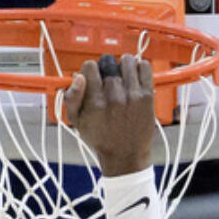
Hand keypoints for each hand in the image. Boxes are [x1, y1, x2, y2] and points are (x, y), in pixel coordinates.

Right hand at [63, 54, 155, 175]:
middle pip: (108, 62)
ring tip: (124, 81)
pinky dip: (140, 69)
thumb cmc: (101, 139)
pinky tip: (135, 81)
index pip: (89, 66)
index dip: (91, 72)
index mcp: (95, 102)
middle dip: (108, 71)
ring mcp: (132, 96)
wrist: (126, 157)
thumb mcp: (77, 123)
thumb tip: (78, 76)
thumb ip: (71, 98)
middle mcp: (114, 97)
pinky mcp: (147, 96)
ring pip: (127, 61)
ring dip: (124, 67)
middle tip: (111, 85)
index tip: (95, 82)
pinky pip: (144, 66)